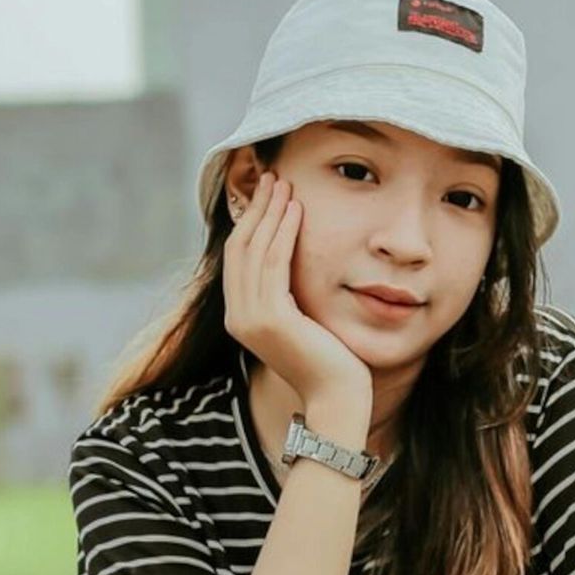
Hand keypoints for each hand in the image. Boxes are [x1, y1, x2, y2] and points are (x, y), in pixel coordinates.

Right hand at [223, 169, 373, 407]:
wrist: (336, 397)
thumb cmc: (328, 361)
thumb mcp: (300, 321)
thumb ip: (287, 295)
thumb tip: (291, 259)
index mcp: (240, 318)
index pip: (238, 258)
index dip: (250, 221)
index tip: (267, 194)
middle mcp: (238, 318)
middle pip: (241, 248)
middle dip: (257, 209)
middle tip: (273, 178)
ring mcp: (251, 319)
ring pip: (256, 250)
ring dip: (271, 213)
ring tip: (286, 186)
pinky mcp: (271, 318)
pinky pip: (274, 263)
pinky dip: (284, 232)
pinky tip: (297, 211)